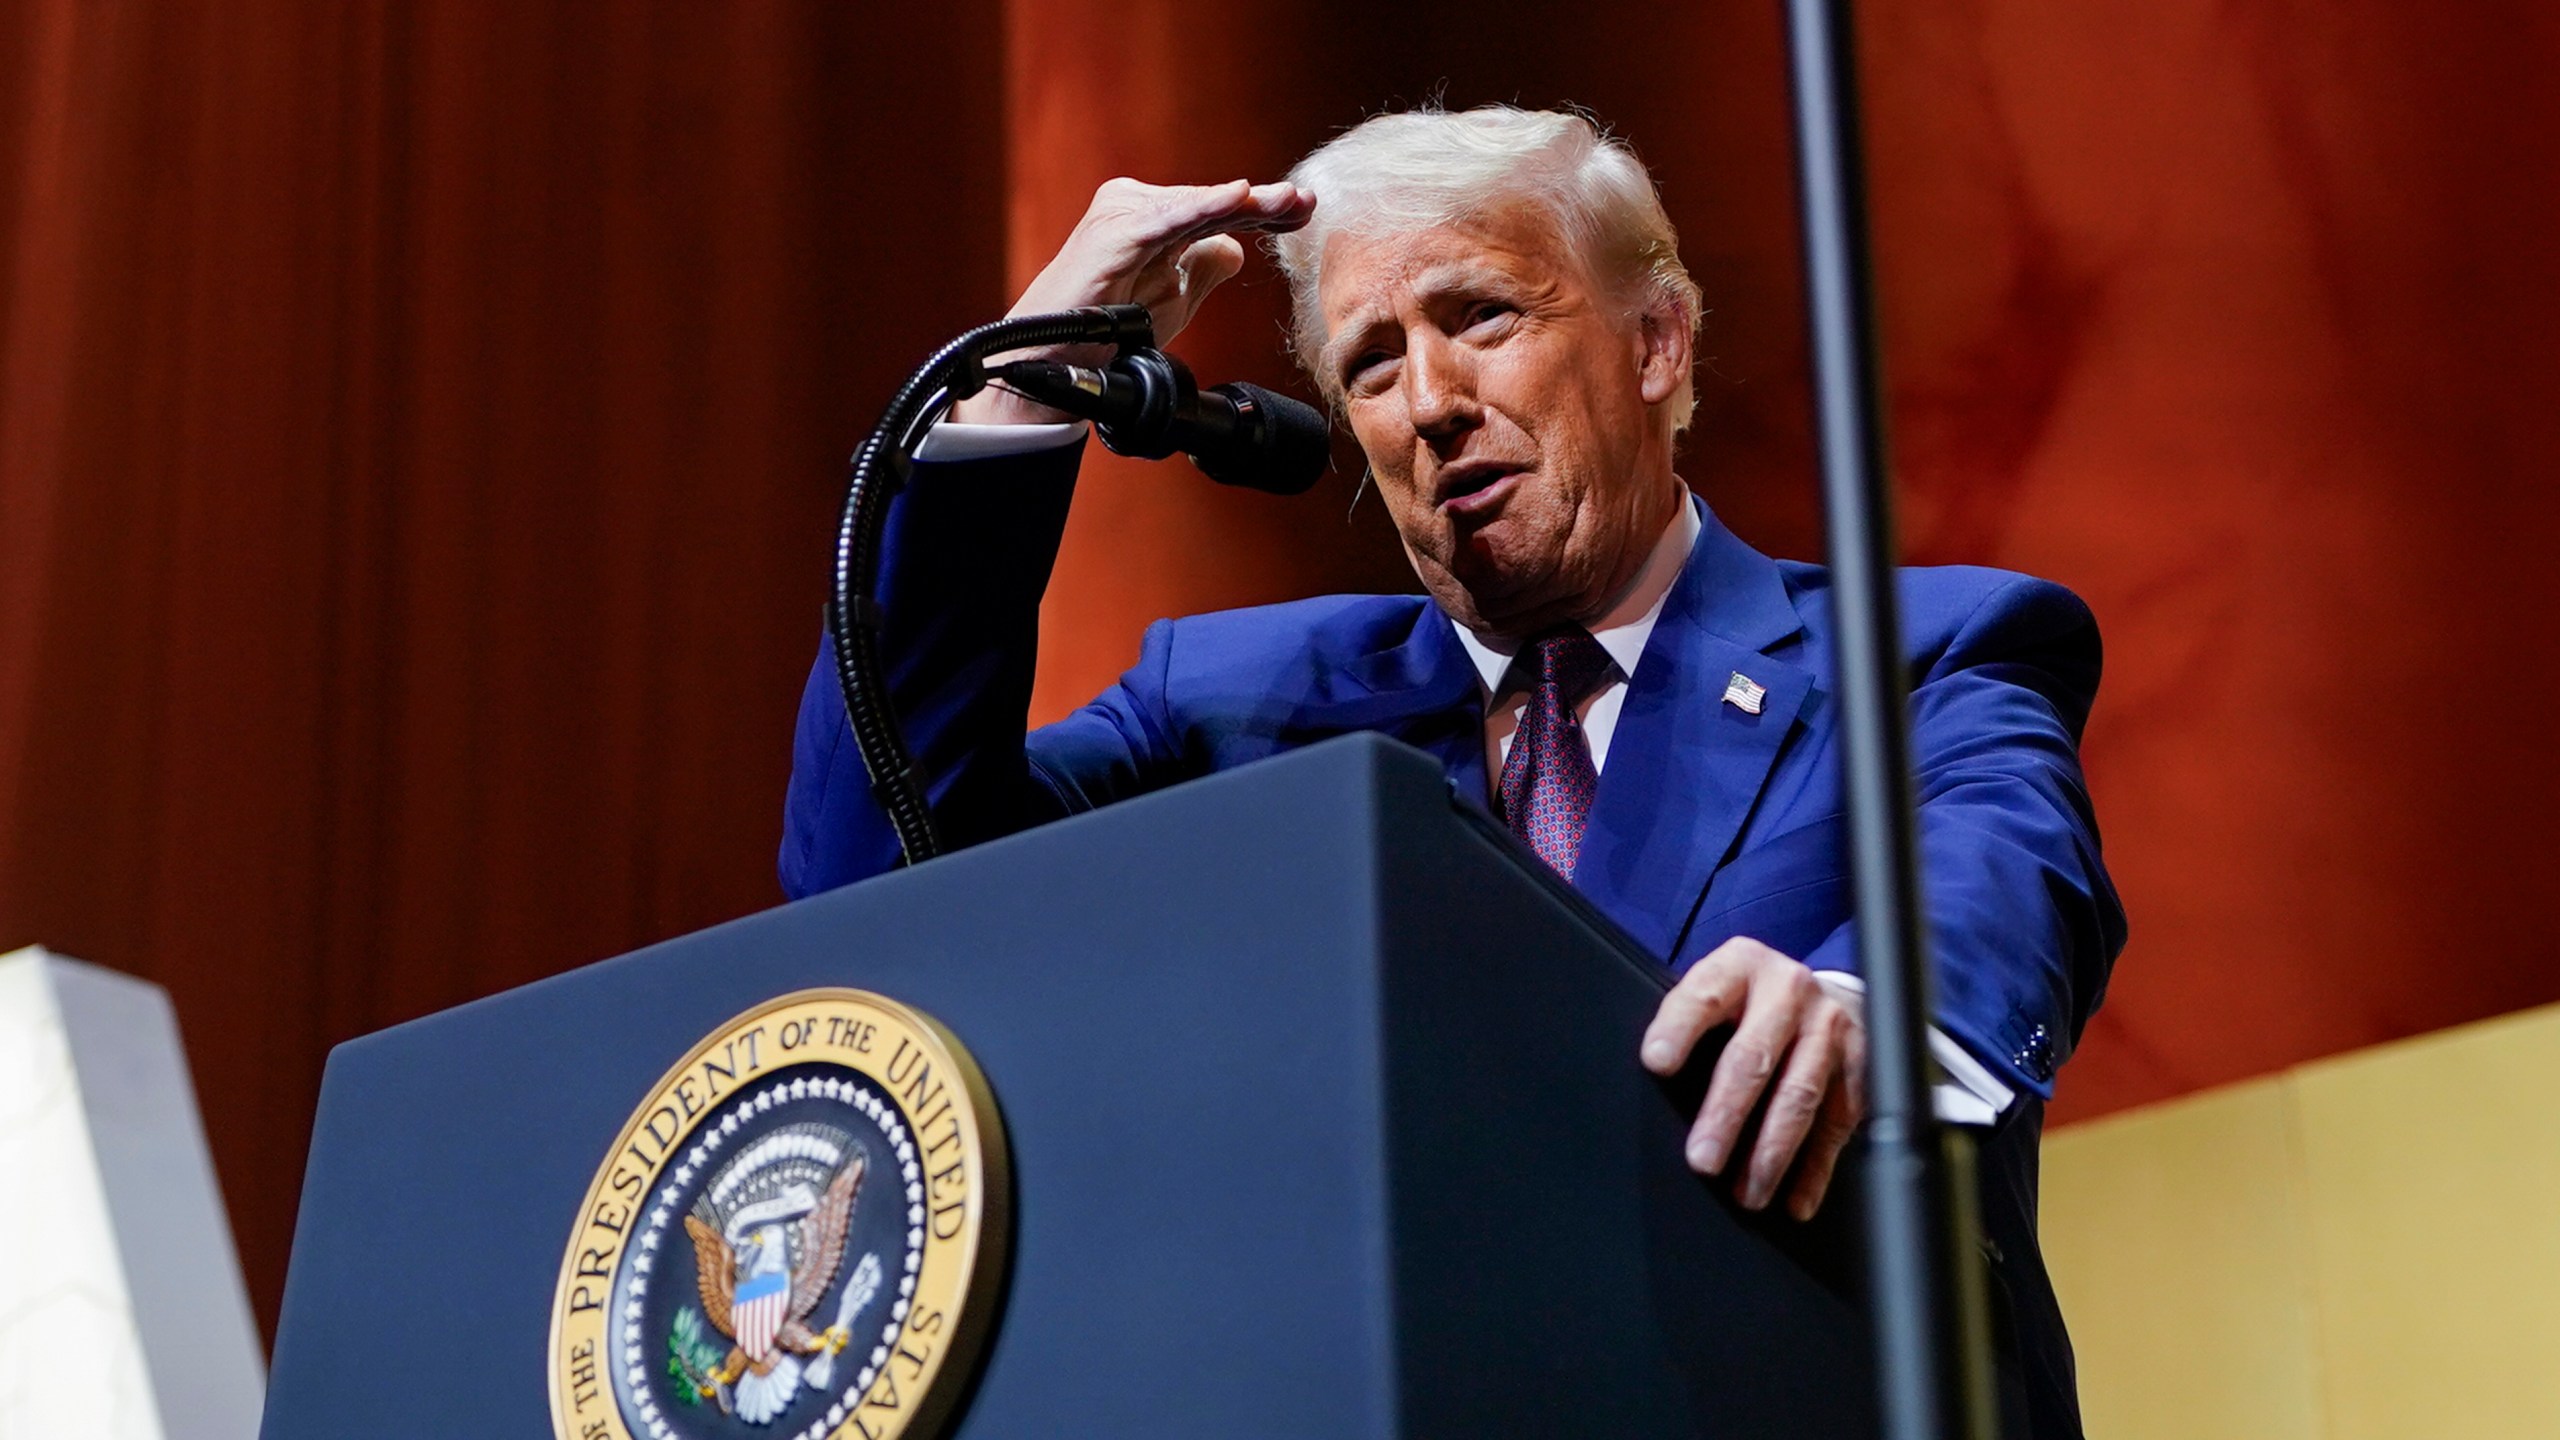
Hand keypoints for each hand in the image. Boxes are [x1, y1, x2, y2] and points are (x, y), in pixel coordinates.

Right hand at [951, 177, 1315, 425]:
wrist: (1056, 364)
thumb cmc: (1107, 333)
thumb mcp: (1170, 299)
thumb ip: (1201, 270)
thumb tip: (1236, 248)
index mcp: (1151, 219)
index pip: (1217, 211)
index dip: (1263, 211)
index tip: (1305, 212)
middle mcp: (1135, 207)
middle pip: (1211, 204)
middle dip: (1263, 205)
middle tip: (1306, 202)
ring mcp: (1121, 217)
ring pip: (1195, 208)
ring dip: (1243, 204)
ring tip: (1286, 201)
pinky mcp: (1112, 237)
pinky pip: (1166, 222)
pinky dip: (1203, 209)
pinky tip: (1238, 198)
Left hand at [1640, 936, 1867, 1220]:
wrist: (1820, 992)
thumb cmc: (1747, 1003)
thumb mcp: (1717, 992)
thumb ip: (1689, 1024)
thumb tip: (1656, 1080)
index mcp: (1741, 965)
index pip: (1704, 995)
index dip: (1679, 1028)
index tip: (1656, 1063)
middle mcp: (1789, 990)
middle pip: (1754, 1056)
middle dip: (1727, 1113)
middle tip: (1702, 1159)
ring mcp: (1829, 1027)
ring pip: (1799, 1096)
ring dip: (1771, 1152)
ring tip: (1746, 1193)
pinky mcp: (1861, 1064)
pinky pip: (1838, 1122)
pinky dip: (1816, 1167)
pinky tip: (1796, 1198)